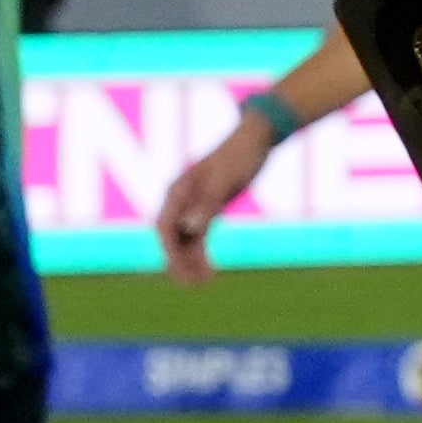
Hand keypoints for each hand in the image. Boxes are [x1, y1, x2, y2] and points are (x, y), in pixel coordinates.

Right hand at [152, 113, 273, 280]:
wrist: (257, 138)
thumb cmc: (239, 156)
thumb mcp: (224, 181)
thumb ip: (206, 204)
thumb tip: (189, 228)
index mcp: (178, 190)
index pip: (164, 226)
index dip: (168, 249)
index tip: (178, 269)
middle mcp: (181, 199)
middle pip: (172, 236)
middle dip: (178, 262)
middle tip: (192, 284)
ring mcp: (194, 204)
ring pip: (185, 239)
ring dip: (190, 262)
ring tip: (203, 282)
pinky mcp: (209, 207)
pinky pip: (199, 236)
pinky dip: (202, 253)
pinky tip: (210, 270)